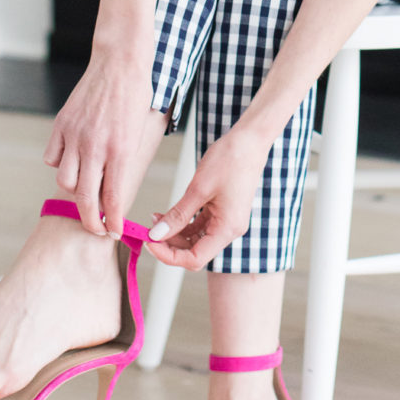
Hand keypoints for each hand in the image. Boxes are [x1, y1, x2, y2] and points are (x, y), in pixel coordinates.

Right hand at [42, 56, 156, 239]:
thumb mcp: (137, 133)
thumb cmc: (135, 97)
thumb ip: (122, 163)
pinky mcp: (61, 125)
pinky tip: (72, 160)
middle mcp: (95, 145)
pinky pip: (52, 158)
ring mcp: (75, 135)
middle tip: (96, 228)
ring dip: (75, 189)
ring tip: (86, 187)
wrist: (120, 63)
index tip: (113, 232)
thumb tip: (111, 194)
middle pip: (85, 198)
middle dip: (90, 220)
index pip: (114, 198)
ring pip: (65, 180)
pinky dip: (60, 164)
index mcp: (120, 149)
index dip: (113, 221)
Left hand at [145, 126, 269, 271]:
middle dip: (170, 245)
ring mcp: (227, 221)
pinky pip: (201, 227)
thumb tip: (156, 235)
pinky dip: (184, 224)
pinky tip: (168, 215)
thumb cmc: (230, 160)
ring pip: (196, 241)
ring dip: (175, 234)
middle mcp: (229, 230)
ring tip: (156, 220)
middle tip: (149, 232)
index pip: (194, 259)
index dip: (168, 255)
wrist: (250, 140)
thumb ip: (177, 215)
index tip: (149, 242)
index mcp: (227, 229)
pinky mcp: (224, 212)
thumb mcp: (198, 188)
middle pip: (195, 252)